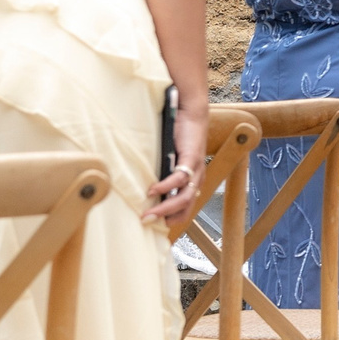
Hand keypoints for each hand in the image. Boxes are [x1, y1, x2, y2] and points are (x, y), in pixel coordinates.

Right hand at [145, 99, 208, 224]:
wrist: (190, 114)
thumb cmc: (178, 137)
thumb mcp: (168, 160)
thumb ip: (160, 173)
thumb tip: (142, 190)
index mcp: (192, 182)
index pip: (185, 209)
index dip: (171, 219)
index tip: (153, 225)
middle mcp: (197, 179)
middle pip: (185, 208)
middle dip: (166, 218)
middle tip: (146, 223)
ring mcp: (196, 170)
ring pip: (184, 198)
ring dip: (165, 208)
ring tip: (148, 214)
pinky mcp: (192, 158)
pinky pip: (180, 178)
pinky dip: (166, 186)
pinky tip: (153, 190)